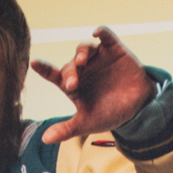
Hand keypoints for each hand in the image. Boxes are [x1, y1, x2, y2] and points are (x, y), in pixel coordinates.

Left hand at [32, 27, 155, 145]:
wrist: (138, 108)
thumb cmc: (110, 113)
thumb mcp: (87, 123)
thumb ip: (66, 129)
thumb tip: (44, 139)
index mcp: (74, 84)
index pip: (54, 75)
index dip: (44, 69)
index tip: (34, 63)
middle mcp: (83, 69)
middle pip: (71, 65)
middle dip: (70, 73)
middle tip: (72, 84)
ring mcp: (98, 57)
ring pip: (84, 48)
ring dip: (81, 52)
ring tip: (81, 61)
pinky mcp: (113, 49)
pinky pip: (106, 36)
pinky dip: (101, 32)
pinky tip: (96, 32)